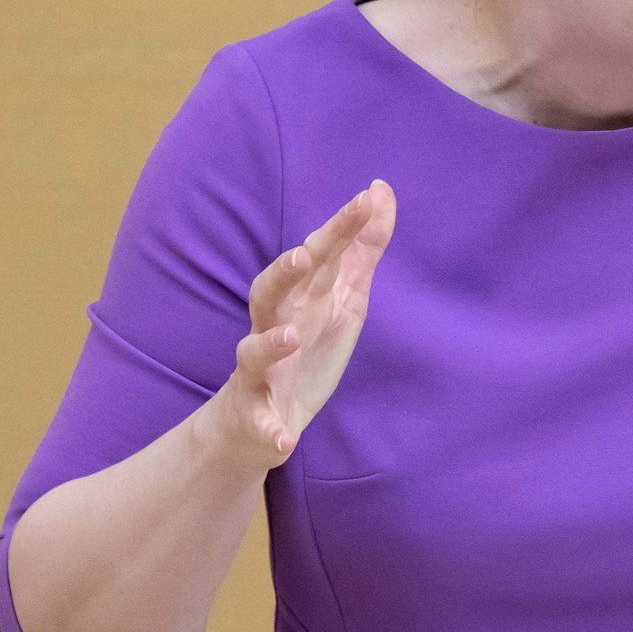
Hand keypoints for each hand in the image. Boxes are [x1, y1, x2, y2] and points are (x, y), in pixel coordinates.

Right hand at [205, 180, 396, 469]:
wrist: (255, 424)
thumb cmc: (303, 347)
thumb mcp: (342, 298)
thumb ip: (361, 249)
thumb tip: (380, 190)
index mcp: (298, 299)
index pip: (317, 257)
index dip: (339, 229)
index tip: (366, 199)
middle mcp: (271, 327)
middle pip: (271, 292)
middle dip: (284, 272)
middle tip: (304, 254)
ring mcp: (258, 372)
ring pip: (252, 352)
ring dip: (270, 343)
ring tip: (290, 338)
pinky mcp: (254, 416)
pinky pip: (259, 423)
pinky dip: (269, 431)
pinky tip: (284, 440)